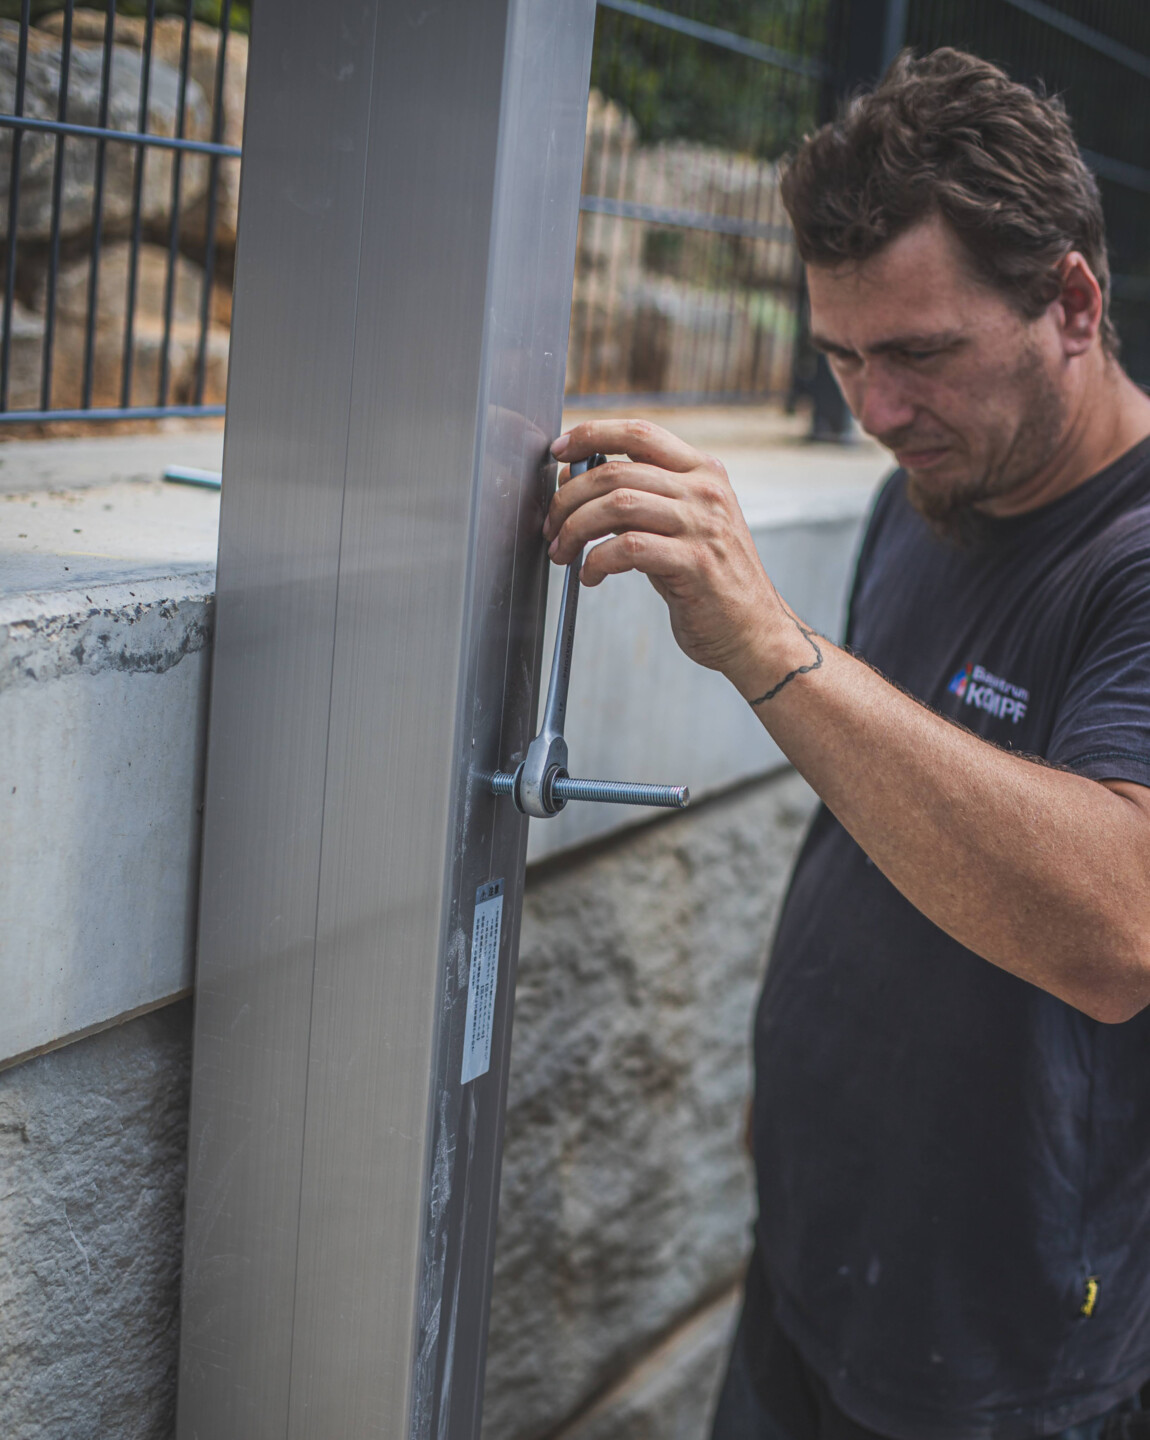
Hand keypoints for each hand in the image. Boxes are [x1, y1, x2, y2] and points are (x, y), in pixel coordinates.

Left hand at [545, 418, 795, 692]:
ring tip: (563, 553)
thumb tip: (576, 477)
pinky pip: (627, 548)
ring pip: (617, 506)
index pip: (639, 433)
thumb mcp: (679, 527)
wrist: (753, 630)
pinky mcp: (695, 563)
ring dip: (575, 529)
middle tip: (551, 526)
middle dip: (569, 499)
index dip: (592, 434)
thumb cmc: (709, 581)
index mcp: (704, 471)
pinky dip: (596, 561)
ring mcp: (703, 526)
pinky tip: (590, 576)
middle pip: (616, 472)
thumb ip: (638, 499)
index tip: (560, 449)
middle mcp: (706, 491)